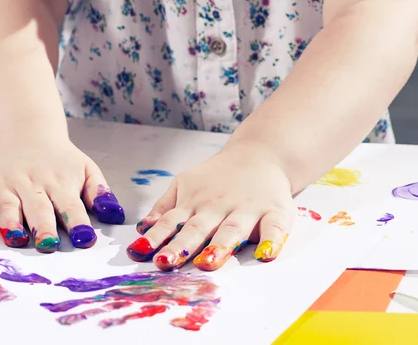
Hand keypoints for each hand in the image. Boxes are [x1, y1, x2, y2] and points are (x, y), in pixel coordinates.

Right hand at [0, 133, 123, 251]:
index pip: (70, 204)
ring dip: (10, 222)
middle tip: (49, 245)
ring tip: (16, 238)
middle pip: (38, 208)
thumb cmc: (60, 161)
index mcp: (60, 182)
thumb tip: (115, 216)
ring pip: (7, 205)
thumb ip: (100, 193)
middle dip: (43, 227)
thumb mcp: (86, 170)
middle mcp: (32, 183)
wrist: (26, 133)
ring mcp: (6, 184)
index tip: (85, 239)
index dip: (77, 222)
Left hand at [126, 141, 294, 270]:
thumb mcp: (186, 184)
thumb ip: (165, 207)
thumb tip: (143, 228)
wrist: (260, 154)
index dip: (156, 237)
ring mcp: (246, 209)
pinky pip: (274, 228)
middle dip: (181, 246)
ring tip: (207, 262)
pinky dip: (272, 240)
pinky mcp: (275, 212)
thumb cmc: (219, 177)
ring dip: (219, 246)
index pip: (171, 222)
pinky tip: (266, 253)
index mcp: (195, 202)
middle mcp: (218, 207)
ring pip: (232, 230)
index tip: (142, 252)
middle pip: (197, 229)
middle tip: (166, 262)